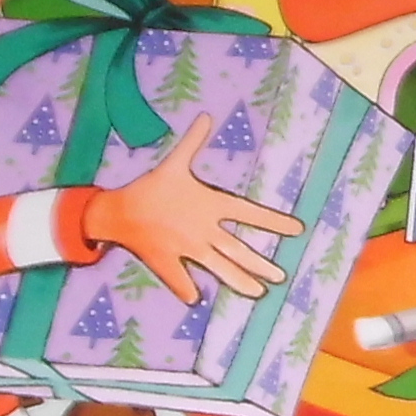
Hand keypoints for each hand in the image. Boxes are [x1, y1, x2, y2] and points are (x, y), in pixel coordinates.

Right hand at [89, 131, 299, 305]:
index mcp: (209, 206)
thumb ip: (193, 142)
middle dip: (261, 265)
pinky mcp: (167, 262)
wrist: (117, 210)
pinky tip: (197, 300)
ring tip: (259, 293)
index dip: (274, 221)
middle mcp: (203, 230)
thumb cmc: (151, 188)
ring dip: (240, 282)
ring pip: (219, 269)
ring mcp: (186, 248)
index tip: (297, 229)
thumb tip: (206, 115)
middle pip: (238, 251)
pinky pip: (181, 280)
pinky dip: (188, 290)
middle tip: (281, 277)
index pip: (249, 213)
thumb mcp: (174, 163)